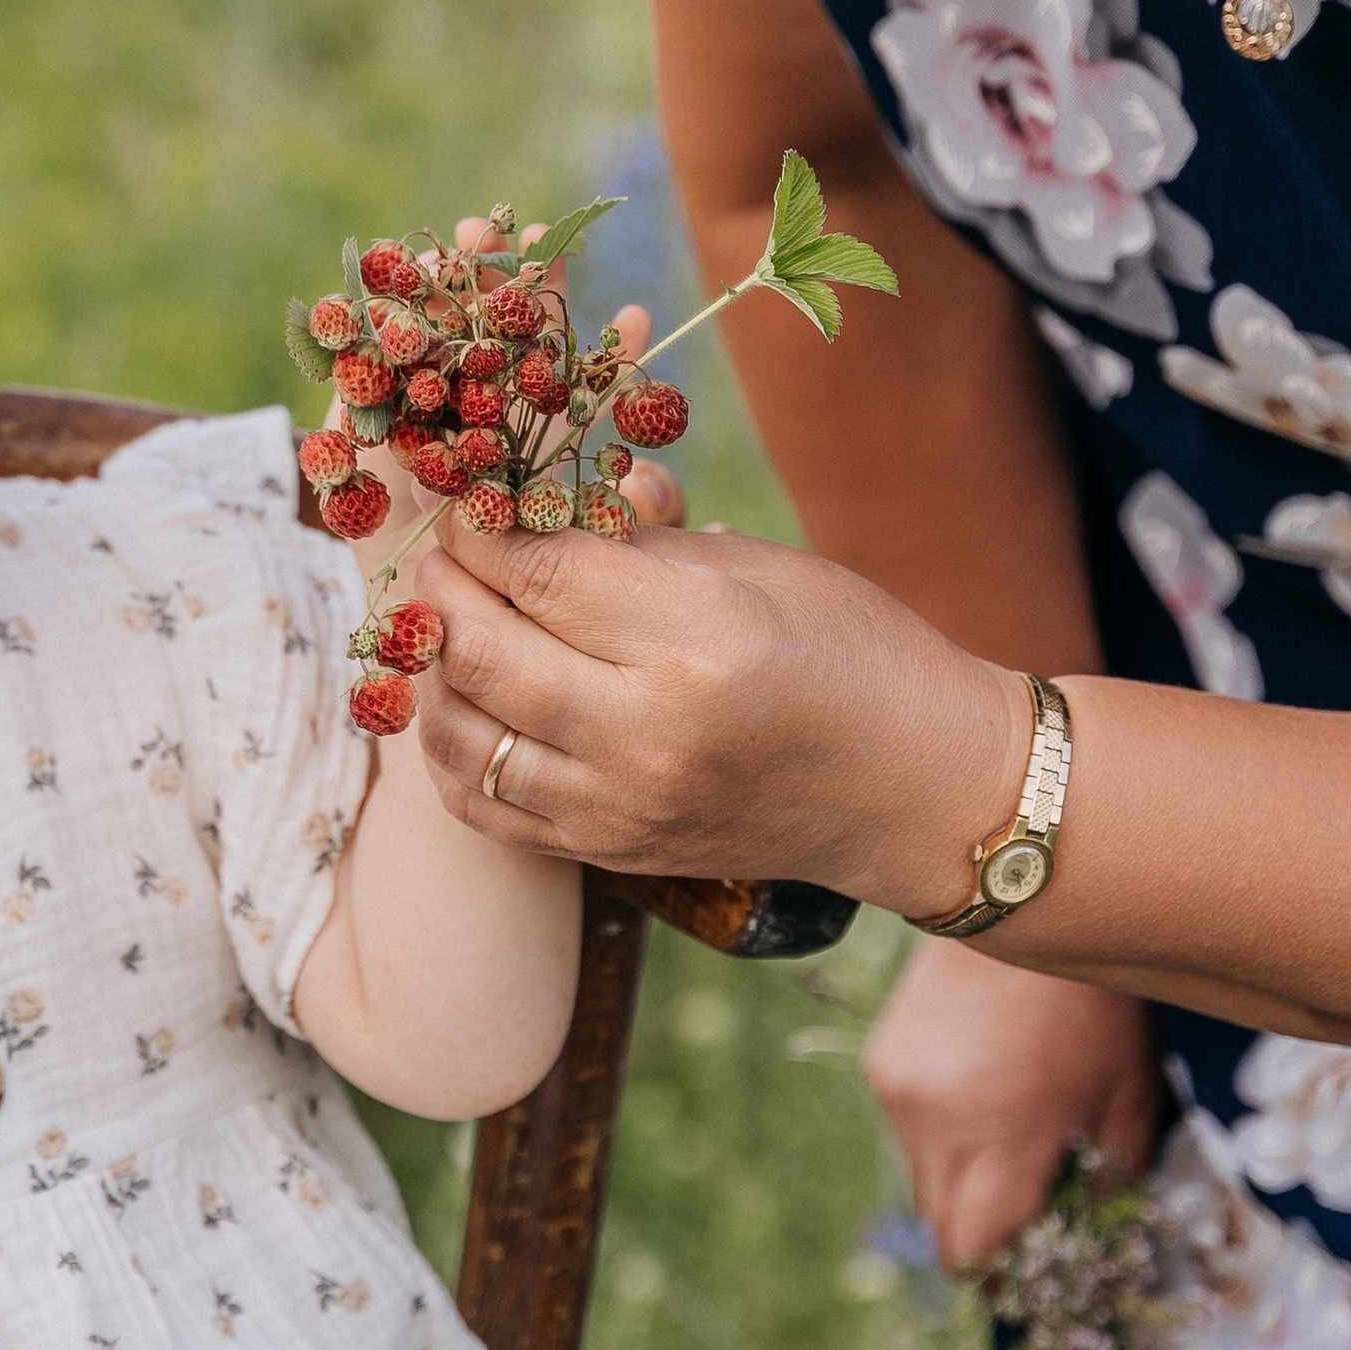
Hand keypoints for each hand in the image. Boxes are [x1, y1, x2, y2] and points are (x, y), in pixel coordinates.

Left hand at [414, 510, 1030, 919]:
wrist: (917, 791)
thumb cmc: (853, 652)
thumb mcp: (756, 567)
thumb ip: (633, 543)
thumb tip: (528, 502)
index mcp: (699, 644)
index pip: (539, 573)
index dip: (480, 528)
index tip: (460, 496)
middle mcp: (648, 737)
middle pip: (482, 651)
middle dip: (440, 587)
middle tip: (438, 549)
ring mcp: (622, 808)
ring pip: (463, 734)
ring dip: (433, 668)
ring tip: (447, 620)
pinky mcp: (610, 853)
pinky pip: (482, 805)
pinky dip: (456, 747)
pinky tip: (470, 700)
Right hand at [864, 946, 1160, 1272]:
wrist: (1023, 898)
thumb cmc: (1095, 1001)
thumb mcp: (1129, 1092)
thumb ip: (1113, 1176)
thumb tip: (1091, 1228)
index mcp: (1002, 1136)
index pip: (972, 1250)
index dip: (999, 1275)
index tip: (1032, 1274)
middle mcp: (934, 1123)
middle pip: (941, 1226)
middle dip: (984, 1234)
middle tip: (1029, 1215)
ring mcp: (899, 1093)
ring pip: (922, 1180)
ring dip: (963, 1182)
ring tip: (1011, 1138)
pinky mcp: (881, 1064)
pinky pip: (908, 1132)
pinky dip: (944, 1134)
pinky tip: (982, 1091)